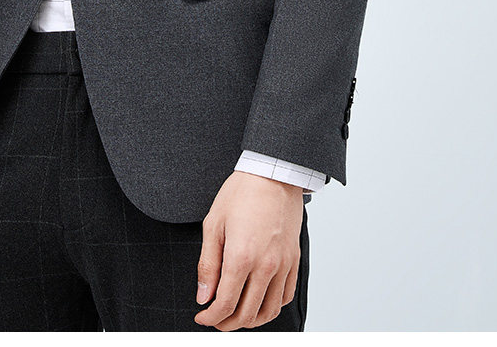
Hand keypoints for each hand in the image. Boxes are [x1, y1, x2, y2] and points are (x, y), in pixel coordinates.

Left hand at [194, 171, 303, 329]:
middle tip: (215, 319)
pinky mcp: (294, 260)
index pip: (225, 304)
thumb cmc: (241, 193)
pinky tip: (259, 301)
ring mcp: (283, 265)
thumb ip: (208, 264)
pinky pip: (285, 296)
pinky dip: (271, 307)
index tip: (202, 317)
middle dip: (227, 323)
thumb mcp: (213, 224)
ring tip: (236, 315)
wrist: (272, 173)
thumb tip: (203, 295)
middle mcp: (266, 266)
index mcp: (241, 257)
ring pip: (269, 311)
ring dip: (250, 320)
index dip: (210, 317)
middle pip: (247, 314)